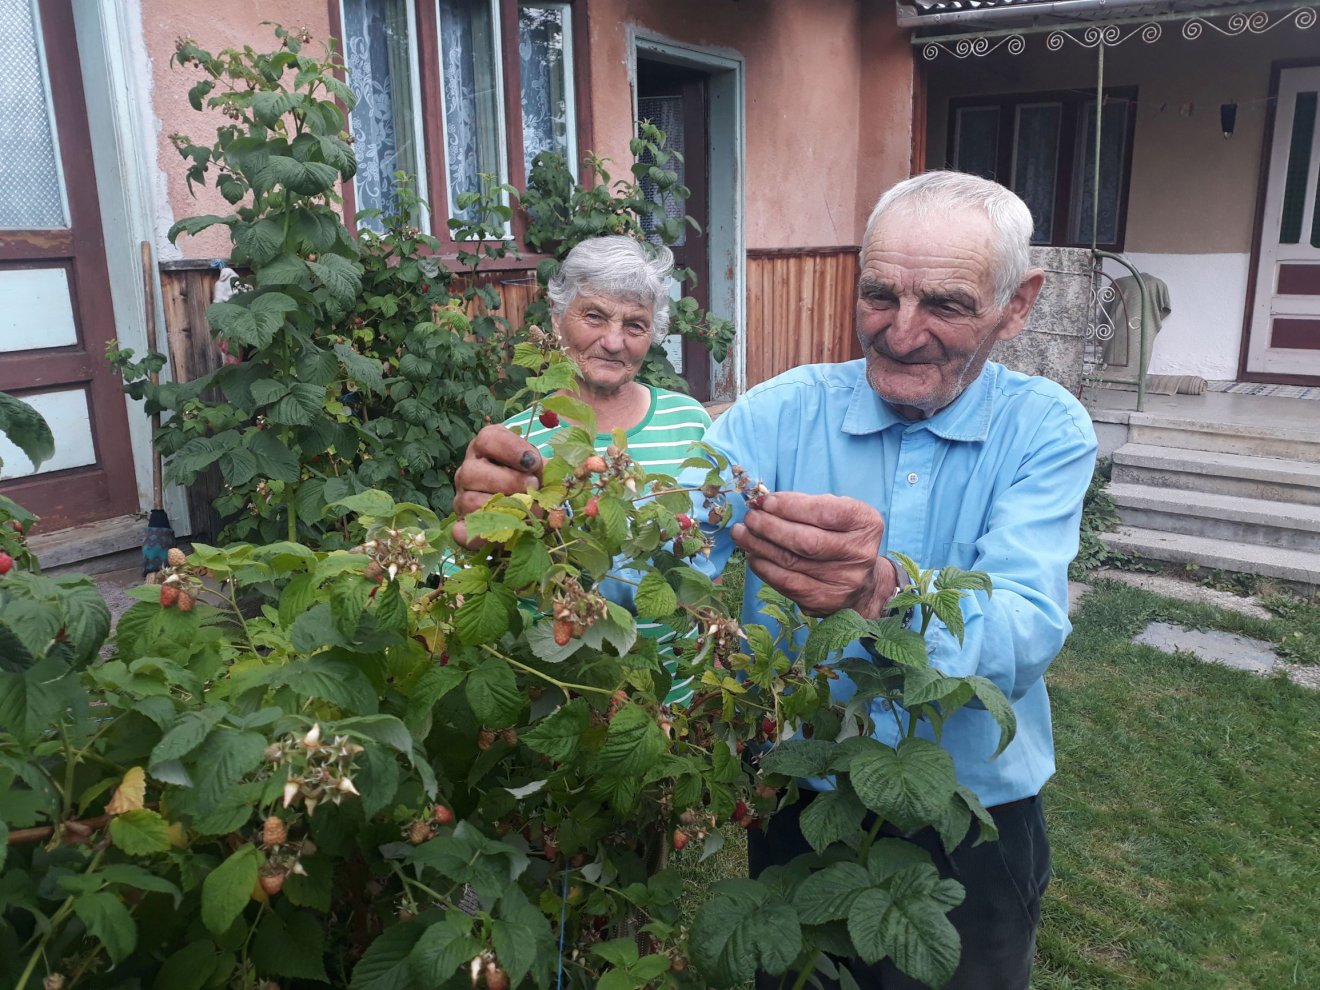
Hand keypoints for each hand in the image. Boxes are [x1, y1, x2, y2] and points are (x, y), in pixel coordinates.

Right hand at [452, 426, 542, 548]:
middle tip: (533, 487)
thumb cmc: (533, 479)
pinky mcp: (463, 524)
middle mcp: (469, 469)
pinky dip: (480, 535)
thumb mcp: (541, 467)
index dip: (511, 449)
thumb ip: (546, 465)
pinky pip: (462, 531)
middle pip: (473, 471)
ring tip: (528, 510)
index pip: (488, 439)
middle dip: (508, 481)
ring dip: (502, 508)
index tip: (533, 462)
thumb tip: (555, 472)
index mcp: (485, 447)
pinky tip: (503, 530)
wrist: (528, 508)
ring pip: (469, 501)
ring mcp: (462, 497)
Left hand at [732, 492, 898, 618]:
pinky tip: (752, 555)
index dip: (791, 507)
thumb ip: (806, 504)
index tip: (766, 501)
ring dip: (759, 546)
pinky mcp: (824, 600)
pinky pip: (786, 583)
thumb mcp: (835, 512)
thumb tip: (765, 502)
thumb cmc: (841, 537)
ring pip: (791, 562)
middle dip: (770, 527)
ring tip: (742, 533)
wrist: (863, 584)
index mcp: (865, 524)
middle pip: (806, 541)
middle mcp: (859, 554)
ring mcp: (843, 581)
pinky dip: (764, 568)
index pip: (825, 513)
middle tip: (749, 517)